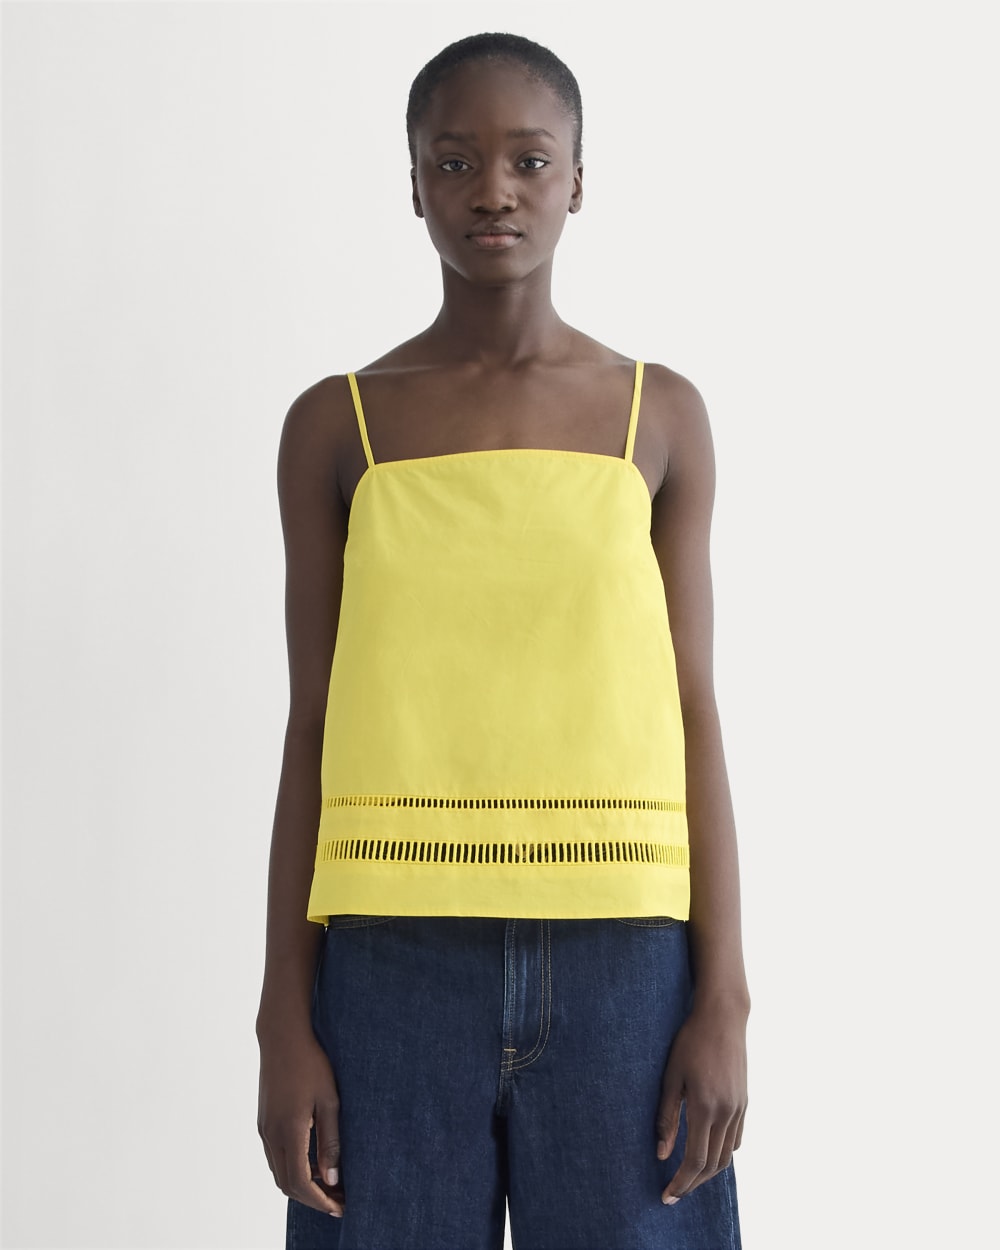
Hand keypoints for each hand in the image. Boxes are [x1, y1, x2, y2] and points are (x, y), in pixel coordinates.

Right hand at [257, 1029, 344, 1216]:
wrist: (283, 1037)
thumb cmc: (311, 1063)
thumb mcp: (329, 1100)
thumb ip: (330, 1141)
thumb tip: (332, 1179)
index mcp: (289, 1131)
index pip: (300, 1182)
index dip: (320, 1200)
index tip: (340, 1206)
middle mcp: (271, 1134)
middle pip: (287, 1184)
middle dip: (312, 1198)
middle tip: (338, 1199)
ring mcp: (264, 1129)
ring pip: (279, 1172)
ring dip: (301, 1185)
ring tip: (329, 1184)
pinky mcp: (264, 1121)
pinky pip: (275, 1157)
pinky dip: (292, 1168)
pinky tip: (313, 1162)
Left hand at [656, 1000, 747, 1204]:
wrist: (722, 1018)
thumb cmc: (690, 1042)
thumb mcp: (671, 1077)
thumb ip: (667, 1117)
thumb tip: (661, 1154)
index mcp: (705, 1107)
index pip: (694, 1160)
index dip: (681, 1182)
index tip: (666, 1195)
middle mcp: (726, 1113)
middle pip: (712, 1165)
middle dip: (692, 1184)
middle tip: (673, 1193)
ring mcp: (739, 1109)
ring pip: (727, 1156)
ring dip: (707, 1172)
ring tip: (688, 1178)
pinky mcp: (744, 1102)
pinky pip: (736, 1140)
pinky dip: (722, 1154)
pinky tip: (706, 1152)